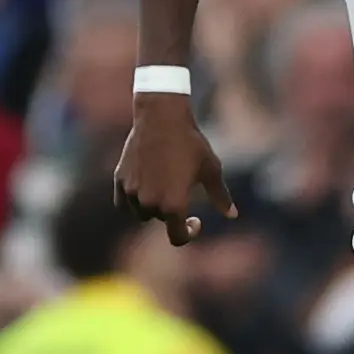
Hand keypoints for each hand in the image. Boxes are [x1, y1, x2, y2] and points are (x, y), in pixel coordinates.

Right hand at [114, 94, 234, 245]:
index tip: (195, 221)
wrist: (161, 116)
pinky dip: (133, 200)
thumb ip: (220, 196)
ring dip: (152, 206)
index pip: (177, 237)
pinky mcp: (120, 180)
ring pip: (141, 213)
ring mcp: (133, 193)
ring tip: (163, 182)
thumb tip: (233, 215)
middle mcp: (150, 203)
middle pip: (161, 219)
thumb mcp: (211, 169)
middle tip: (181, 186)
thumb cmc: (190, 142)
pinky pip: (124, 202)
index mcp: (174, 205)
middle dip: (171, 209)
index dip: (188, 233)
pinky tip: (144, 186)